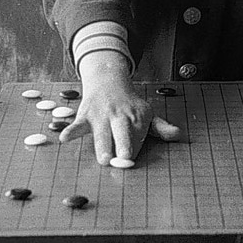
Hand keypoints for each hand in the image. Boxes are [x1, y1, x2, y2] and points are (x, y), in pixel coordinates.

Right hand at [59, 51, 181, 164]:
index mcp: (137, 118)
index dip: (135, 150)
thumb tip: (178, 135)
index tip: (133, 161)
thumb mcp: (147, 113)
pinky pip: (77, 124)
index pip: (137, 138)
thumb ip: (160, 127)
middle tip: (123, 160)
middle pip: (122, 133)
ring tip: (103, 159)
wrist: (108, 80)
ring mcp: (102, 116)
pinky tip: (64, 138)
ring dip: (102, 145)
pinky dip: (71, 131)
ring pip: (102, 133)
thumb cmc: (130, 104)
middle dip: (124, 145)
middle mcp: (120, 117)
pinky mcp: (85, 115)